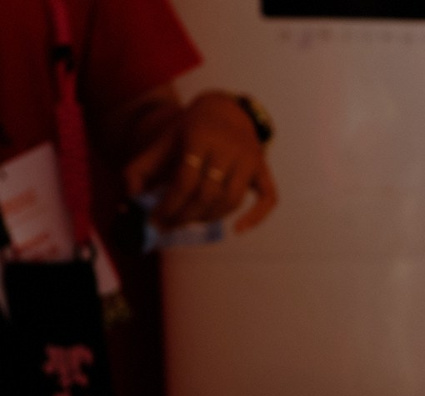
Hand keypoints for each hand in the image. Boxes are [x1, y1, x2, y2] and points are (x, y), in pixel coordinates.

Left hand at [125, 92, 276, 230]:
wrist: (224, 111)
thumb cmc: (190, 131)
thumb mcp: (165, 140)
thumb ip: (142, 166)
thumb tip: (131, 194)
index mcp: (199, 136)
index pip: (186, 180)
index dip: (170, 203)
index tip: (157, 218)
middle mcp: (228, 147)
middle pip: (209, 192)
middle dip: (186, 214)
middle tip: (171, 225)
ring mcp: (250, 159)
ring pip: (233, 199)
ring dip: (210, 217)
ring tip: (191, 221)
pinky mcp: (264, 169)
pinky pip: (268, 198)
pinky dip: (256, 217)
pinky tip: (238, 230)